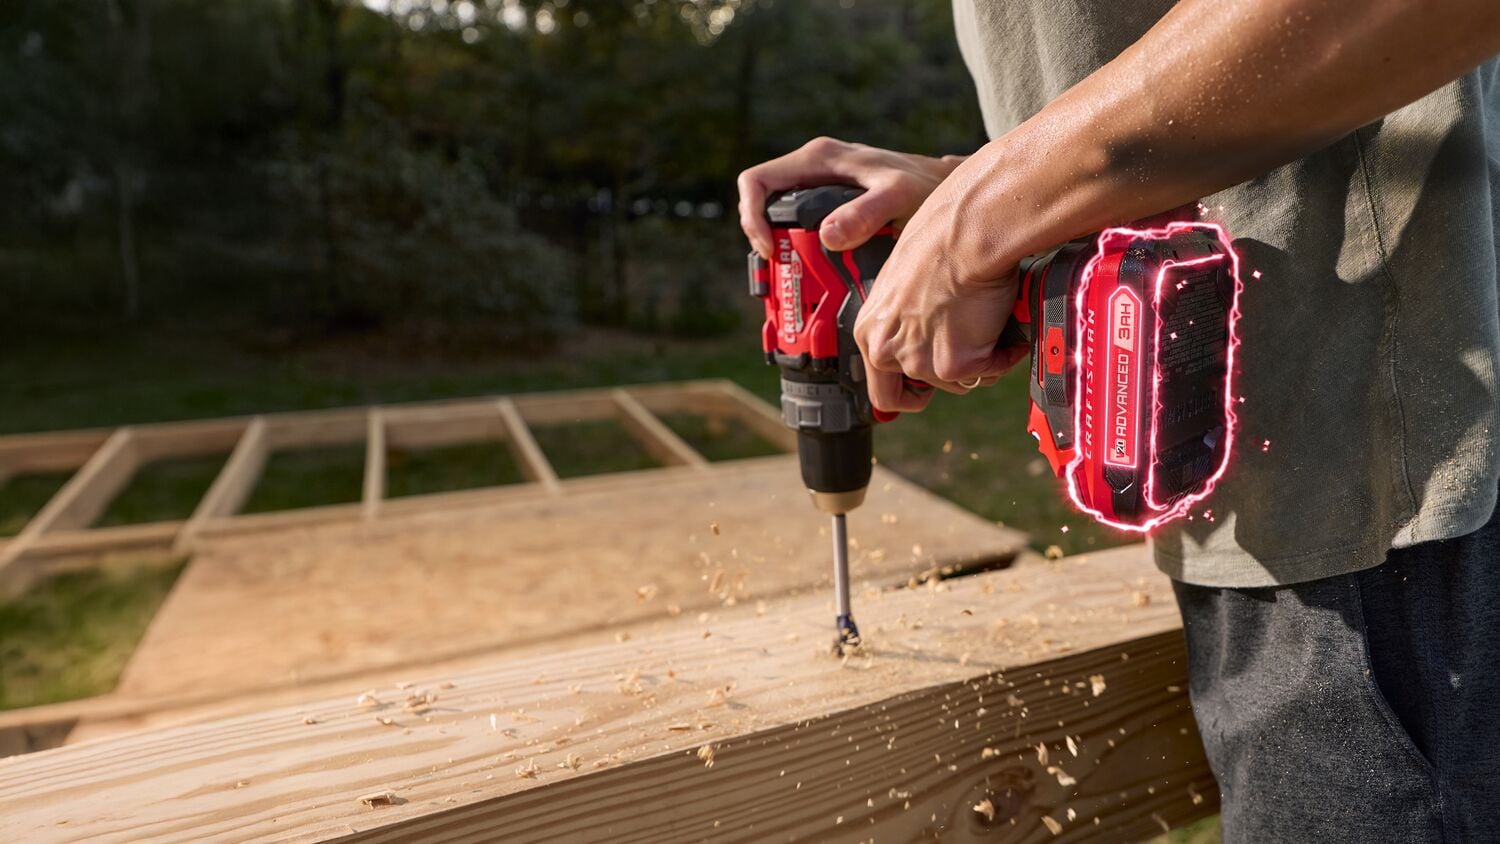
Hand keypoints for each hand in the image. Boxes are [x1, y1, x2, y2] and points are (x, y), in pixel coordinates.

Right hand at [736, 136, 963, 259]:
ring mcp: (819, 187)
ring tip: (796, 279)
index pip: (757, 181)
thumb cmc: (927, 185)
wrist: (948, 185)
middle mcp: (813, 169)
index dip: (752, 217)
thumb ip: (866, 213)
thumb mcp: (900, 197)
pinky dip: (797, 251)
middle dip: (764, 240)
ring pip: (777, 217)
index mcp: (818, 159)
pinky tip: (812, 274)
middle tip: (784, 274)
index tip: (770, 250)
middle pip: (763, 203)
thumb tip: (827, 235)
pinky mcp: (829, 205)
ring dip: (780, 249)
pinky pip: (797, 226)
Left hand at [852, 157, 1028, 412]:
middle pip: (925, 386)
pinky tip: (1009, 326)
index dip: (909, 391)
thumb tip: (927, 329)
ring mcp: (919, 360)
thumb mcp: (906, 281)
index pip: (881, 387)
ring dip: (982, 358)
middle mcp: (886, 350)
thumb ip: (906, 315)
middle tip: (973, 352)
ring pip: (960, 380)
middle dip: (951, 373)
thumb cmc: (942, 238)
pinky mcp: (953, 364)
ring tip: (993, 322)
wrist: (970, 230)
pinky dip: (1005, 353)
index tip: (926, 391)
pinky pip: (990, 371)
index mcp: (869, 329)